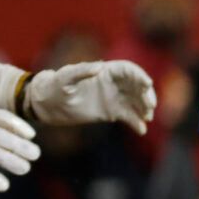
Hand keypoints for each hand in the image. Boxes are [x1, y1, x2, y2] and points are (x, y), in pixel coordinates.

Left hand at [25, 60, 156, 134]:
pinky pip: (128, 116)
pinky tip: (141, 130)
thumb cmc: (54, 87)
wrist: (48, 105)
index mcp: (104, 71)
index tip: (147, 85)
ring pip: (136, 101)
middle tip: (150, 106)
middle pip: (137, 86)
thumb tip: (99, 68)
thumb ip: (80, 71)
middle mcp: (113, 83)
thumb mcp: (64, 78)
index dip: (140, 75)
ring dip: (145, 108)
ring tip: (147, 118)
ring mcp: (114, 98)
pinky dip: (136, 123)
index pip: (128, 70)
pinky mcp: (112, 112)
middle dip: (146, 95)